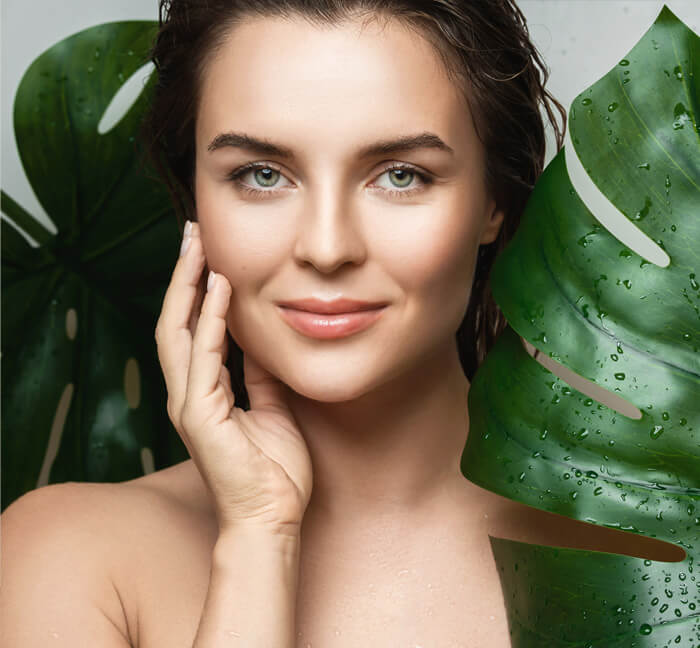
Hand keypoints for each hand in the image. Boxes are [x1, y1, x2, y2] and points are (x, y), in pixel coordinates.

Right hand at [154, 221, 312, 536]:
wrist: (273, 518)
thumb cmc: (274, 471)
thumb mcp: (273, 408)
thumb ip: (259, 375)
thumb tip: (260, 343)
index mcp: (205, 391)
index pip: (192, 328)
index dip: (196, 289)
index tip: (208, 252)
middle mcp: (189, 392)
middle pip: (175, 320)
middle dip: (183, 275)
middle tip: (193, 233)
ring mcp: (189, 403)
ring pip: (177, 331)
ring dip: (188, 286)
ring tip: (198, 245)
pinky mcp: (199, 415)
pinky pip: (203, 357)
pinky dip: (210, 319)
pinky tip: (219, 288)